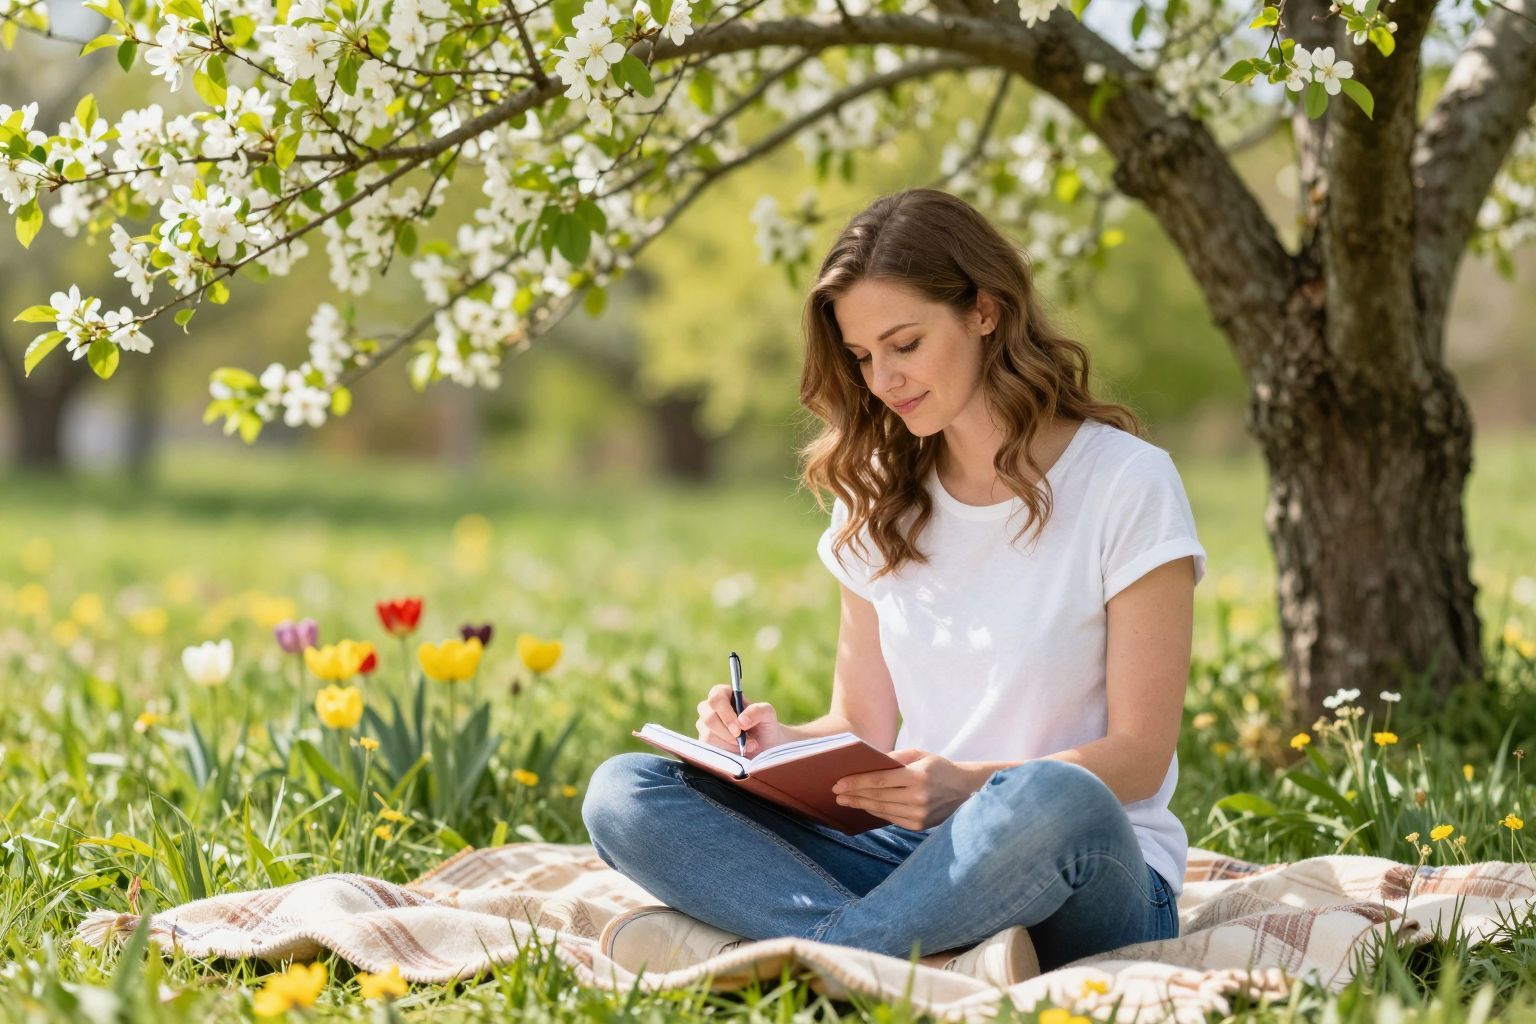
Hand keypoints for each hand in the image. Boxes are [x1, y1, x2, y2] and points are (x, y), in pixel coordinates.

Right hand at [696, 684, 789, 757]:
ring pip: (709, 735)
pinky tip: (739, 751)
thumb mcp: (768, 714)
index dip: (726, 713)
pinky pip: (710, 748)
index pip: (716, 698)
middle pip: (709, 718)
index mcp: (724, 694)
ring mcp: (705, 726)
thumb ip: (758, 711)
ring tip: (748, 745)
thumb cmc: (765, 725)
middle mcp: (710, 708)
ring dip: (731, 744)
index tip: (739, 728)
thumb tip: (741, 720)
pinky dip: (727, 751)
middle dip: (728, 733)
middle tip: (746, 740)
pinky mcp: (705, 742)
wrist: (764, 747)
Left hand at [830, 749, 984, 830]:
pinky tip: (865, 806)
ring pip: (882, 810)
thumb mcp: (920, 754)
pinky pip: (891, 818)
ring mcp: (919, 814)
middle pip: (877, 797)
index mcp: (918, 776)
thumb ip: (895, 757)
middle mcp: (918, 798)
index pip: (880, 781)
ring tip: (845, 800)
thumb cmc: (938, 767)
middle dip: (854, 795)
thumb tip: (868, 762)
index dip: (857, 782)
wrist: (965, 789)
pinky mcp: (919, 826)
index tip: (838, 783)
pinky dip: (876, 812)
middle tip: (836, 793)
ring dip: (861, 805)